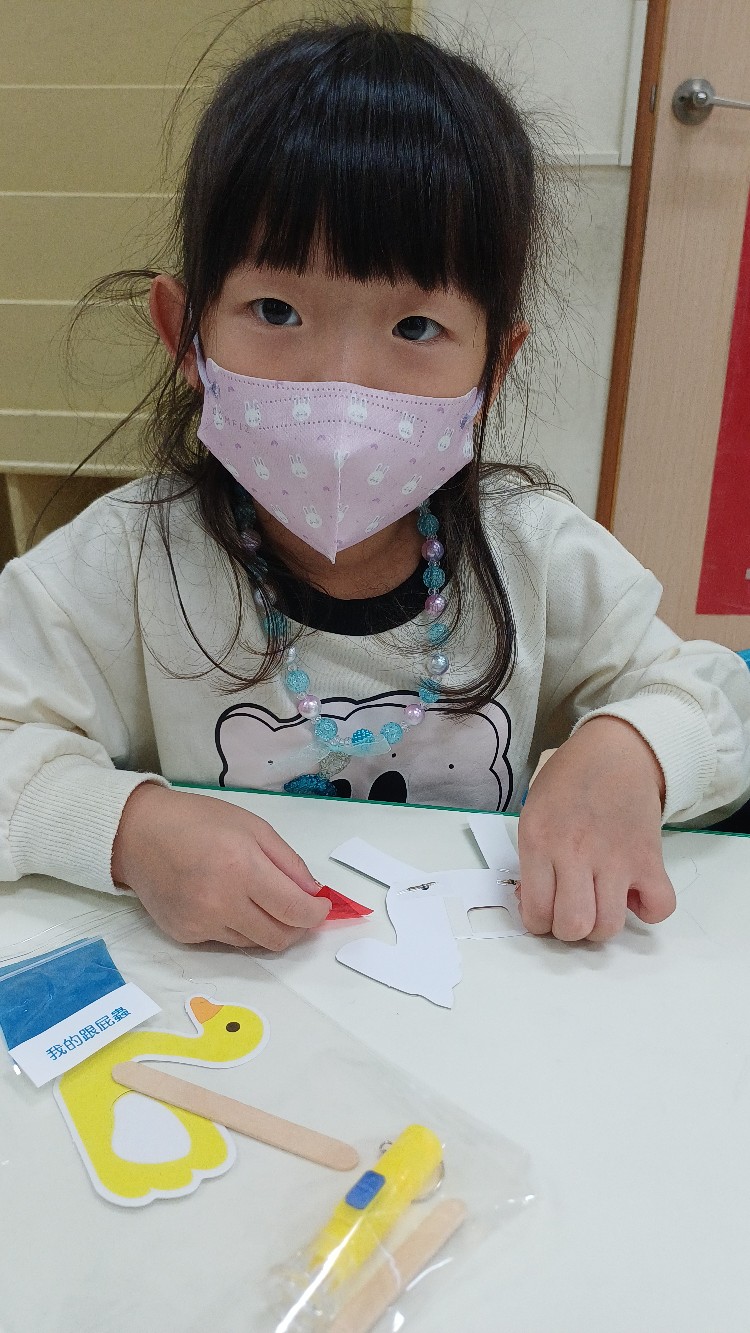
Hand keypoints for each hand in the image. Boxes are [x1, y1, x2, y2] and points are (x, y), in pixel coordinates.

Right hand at [111, 785, 329, 948]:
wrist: (138, 834)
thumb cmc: (199, 822)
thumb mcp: (253, 826)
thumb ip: (288, 862)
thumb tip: (312, 894)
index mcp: (243, 869)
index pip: (294, 911)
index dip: (316, 914)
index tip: (321, 907)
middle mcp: (222, 903)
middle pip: (279, 937)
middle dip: (298, 928)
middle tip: (298, 910)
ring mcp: (201, 923)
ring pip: (254, 943)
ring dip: (268, 927)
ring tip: (259, 901)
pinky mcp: (185, 935)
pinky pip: (226, 941)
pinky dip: (237, 927)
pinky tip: (225, 902)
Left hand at [517, 717, 675, 941]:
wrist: (615, 752)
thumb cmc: (569, 781)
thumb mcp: (533, 812)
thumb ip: (530, 859)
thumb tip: (534, 901)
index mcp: (540, 841)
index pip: (536, 912)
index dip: (539, 922)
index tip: (545, 909)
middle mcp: (576, 853)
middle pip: (574, 926)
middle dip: (569, 930)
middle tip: (571, 910)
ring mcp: (615, 858)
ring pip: (608, 925)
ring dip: (602, 924)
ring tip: (599, 903)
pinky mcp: (649, 858)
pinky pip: (658, 907)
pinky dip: (648, 910)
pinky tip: (634, 894)